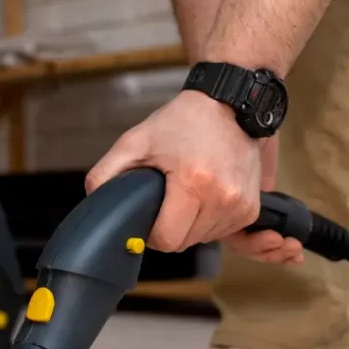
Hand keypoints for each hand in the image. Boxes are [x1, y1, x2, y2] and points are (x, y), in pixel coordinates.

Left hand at [86, 93, 303, 264]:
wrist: (229, 105)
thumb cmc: (183, 122)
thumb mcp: (136, 141)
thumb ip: (107, 173)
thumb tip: (96, 203)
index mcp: (194, 183)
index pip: (167, 241)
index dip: (153, 231)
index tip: (153, 211)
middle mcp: (223, 198)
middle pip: (185, 243)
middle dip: (173, 226)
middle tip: (170, 196)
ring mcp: (241, 205)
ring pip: (204, 240)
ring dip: (193, 225)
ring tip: (191, 190)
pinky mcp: (252, 208)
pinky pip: (224, 232)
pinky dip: (211, 220)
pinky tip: (207, 195)